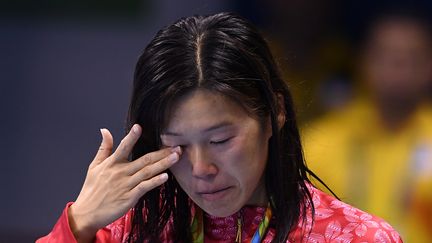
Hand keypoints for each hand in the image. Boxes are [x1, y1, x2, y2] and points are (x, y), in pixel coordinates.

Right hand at [68, 124, 180, 241]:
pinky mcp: (129, 198)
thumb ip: (104, 148)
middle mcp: (120, 173)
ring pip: (147, 172)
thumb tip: (105, 130)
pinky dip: (154, 182)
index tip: (139, 127)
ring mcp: (125, 185)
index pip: (123, 147)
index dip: (131, 137)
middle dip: (161, 153)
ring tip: (176, 157)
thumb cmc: (92, 189)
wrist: (87, 213)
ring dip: (163, 164)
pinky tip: (165, 177)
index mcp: (111, 163)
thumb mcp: (94, 166)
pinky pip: (144, 188)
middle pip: (144, 160)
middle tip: (176, 146)